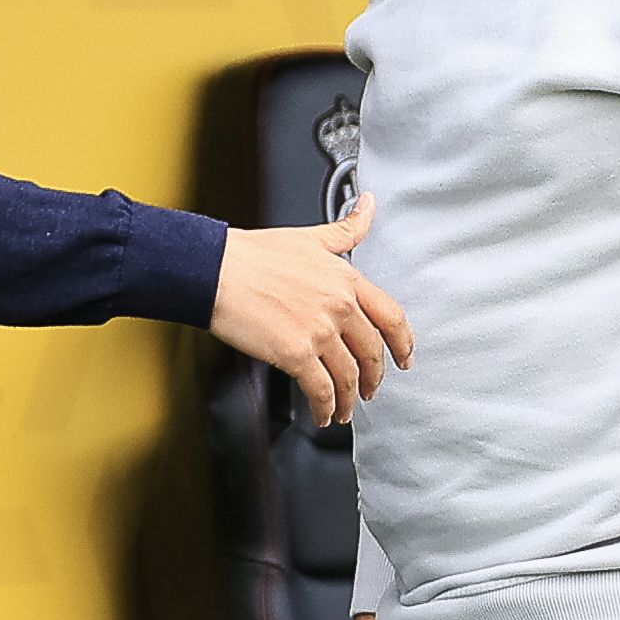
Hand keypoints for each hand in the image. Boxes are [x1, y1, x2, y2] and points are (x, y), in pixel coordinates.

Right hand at [215, 205, 413, 422]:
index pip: (391, 316)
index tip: (404, 356)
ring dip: (349, 398)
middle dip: (374, 376)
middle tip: (371, 388)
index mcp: (345, 279)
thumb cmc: (252, 255)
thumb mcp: (309, 235)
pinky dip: (326, 407)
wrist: (215, 271)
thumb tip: (368, 207)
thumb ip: (345, 228)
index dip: (403, 342)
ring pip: (348, 375)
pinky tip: (322, 413)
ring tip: (344, 408)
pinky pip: (321, 389)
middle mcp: (338, 306)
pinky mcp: (296, 354)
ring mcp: (319, 331)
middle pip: (372, 351)